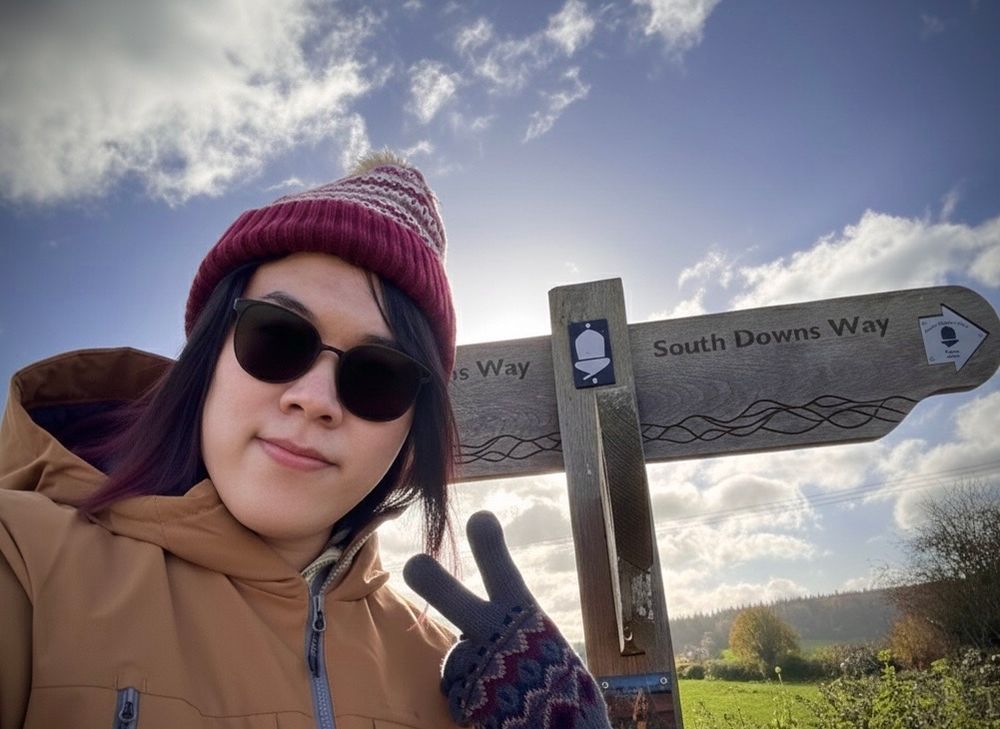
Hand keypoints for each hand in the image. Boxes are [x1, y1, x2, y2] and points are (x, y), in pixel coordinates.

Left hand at [404, 511, 609, 728]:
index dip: (489, 546)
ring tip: (501, 684)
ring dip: (468, 671)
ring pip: (454, 660)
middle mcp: (500, 638)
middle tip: (416, 564)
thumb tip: (471, 618)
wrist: (568, 726)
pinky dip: (471, 700)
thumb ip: (508, 622)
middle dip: (434, 582)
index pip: (503, 574)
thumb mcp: (539, 638)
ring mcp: (483, 670)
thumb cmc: (555, 679)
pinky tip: (495, 705)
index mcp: (523, 617)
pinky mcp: (472, 702)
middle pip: (457, 603)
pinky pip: (459, 694)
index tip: (480, 519)